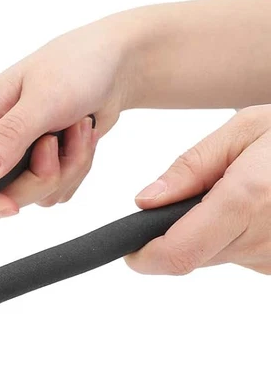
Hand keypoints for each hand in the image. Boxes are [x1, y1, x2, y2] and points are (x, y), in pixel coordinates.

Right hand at [0, 14, 140, 219]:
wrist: (120, 61)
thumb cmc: (77, 65)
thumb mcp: (43, 98)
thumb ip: (9, 137)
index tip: (10, 206)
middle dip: (37, 178)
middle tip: (56, 146)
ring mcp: (19, 153)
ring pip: (33, 194)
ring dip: (66, 169)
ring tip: (78, 129)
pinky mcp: (45, 161)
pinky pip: (56, 189)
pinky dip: (77, 168)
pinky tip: (84, 136)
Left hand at [126, 105, 270, 275]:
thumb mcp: (244, 130)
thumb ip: (190, 168)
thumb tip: (145, 202)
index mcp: (247, 199)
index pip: (177, 254)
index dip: (145, 257)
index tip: (130, 248)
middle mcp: (264, 236)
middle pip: (192, 256)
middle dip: (179, 232)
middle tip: (202, 195)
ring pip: (217, 257)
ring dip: (213, 232)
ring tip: (244, 193)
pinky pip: (245, 256)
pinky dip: (240, 236)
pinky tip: (263, 208)